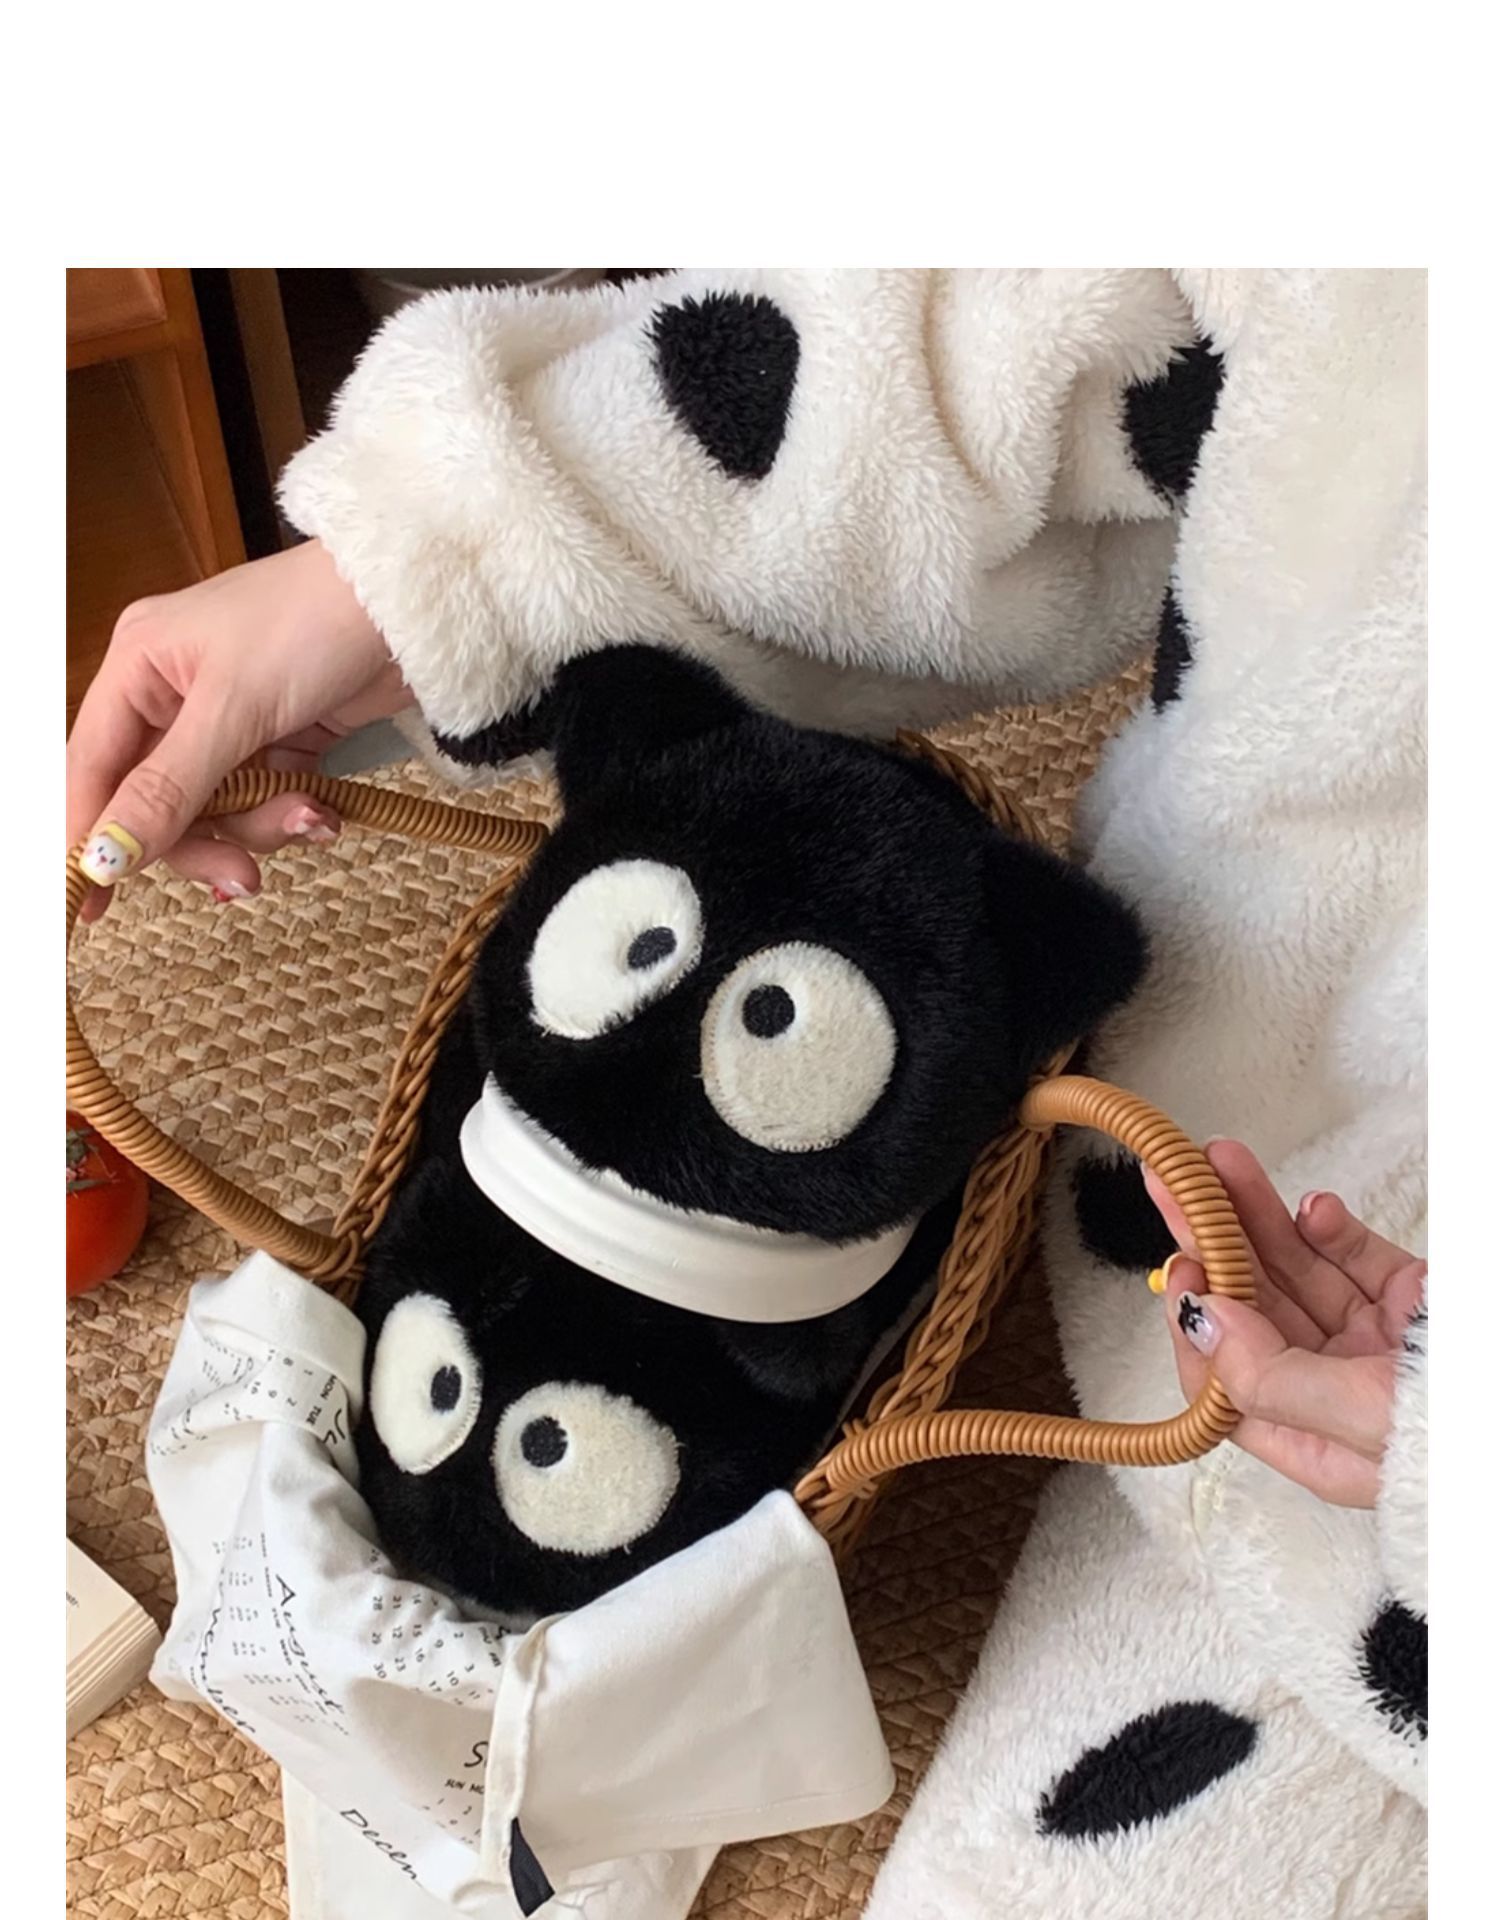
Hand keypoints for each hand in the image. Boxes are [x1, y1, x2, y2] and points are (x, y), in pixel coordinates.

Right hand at [67, 539, 410, 917]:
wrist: (415, 610)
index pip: (91, 768)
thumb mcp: (233, 709)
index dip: (87, 838)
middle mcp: (173, 695)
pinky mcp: (280, 740)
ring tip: (309, 818)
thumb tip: (103, 856)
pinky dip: (290, 815)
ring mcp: (228, 721)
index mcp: (138, 666)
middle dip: (203, 842)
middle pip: (154, 803)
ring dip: (260, 828)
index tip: (90, 908)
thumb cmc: (313, 623)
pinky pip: (262, 802)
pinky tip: (323, 814)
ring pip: (215, 812)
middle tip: (241, 879)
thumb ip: (168, 789)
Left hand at [1144, 1141, 1425, 1506]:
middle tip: (1171, 1183)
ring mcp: (1372, 1341)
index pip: (1223, 1381)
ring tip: (1216, 1162)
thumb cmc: (1464, 1442)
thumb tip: (1202, 1320)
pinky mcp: (1411, 1300)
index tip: (1186, 1270)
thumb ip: (1273, 1376)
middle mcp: (1334, 1390)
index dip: (1198, 1323)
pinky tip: (1310, 1206)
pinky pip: (1353, 1257)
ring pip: (1293, 1271)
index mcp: (1314, 1439)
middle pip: (1251, 1310)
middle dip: (1209, 1243)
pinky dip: (1327, 1227)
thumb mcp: (1364, 1421)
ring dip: (1254, 1216)